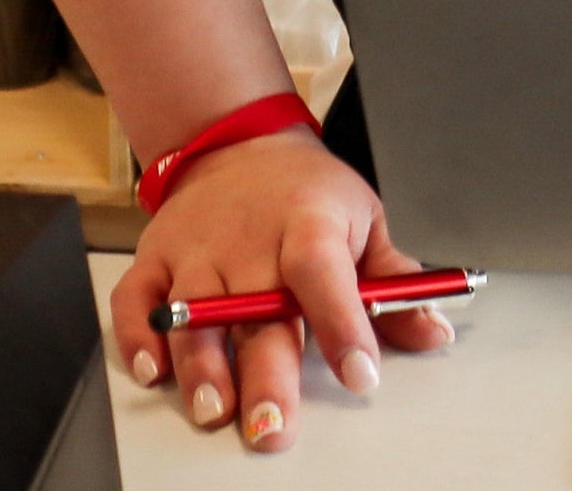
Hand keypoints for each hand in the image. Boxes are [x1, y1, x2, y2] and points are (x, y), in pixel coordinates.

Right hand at [112, 128, 456, 452]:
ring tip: (215, 410)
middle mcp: (247, 241)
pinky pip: (136, 301)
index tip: (361, 373)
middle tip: (274, 427)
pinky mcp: (156, 259)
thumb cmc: (306, 191)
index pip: (323, 272)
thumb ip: (395, 283)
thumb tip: (434, 331)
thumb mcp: (363, 220)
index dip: (342, 323)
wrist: (237, 144)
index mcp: (307, 223)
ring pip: (193, 316)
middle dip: (264, 375)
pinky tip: (153, 370)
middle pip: (255, 312)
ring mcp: (196, 250)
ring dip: (201, 367)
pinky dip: (138, 336)